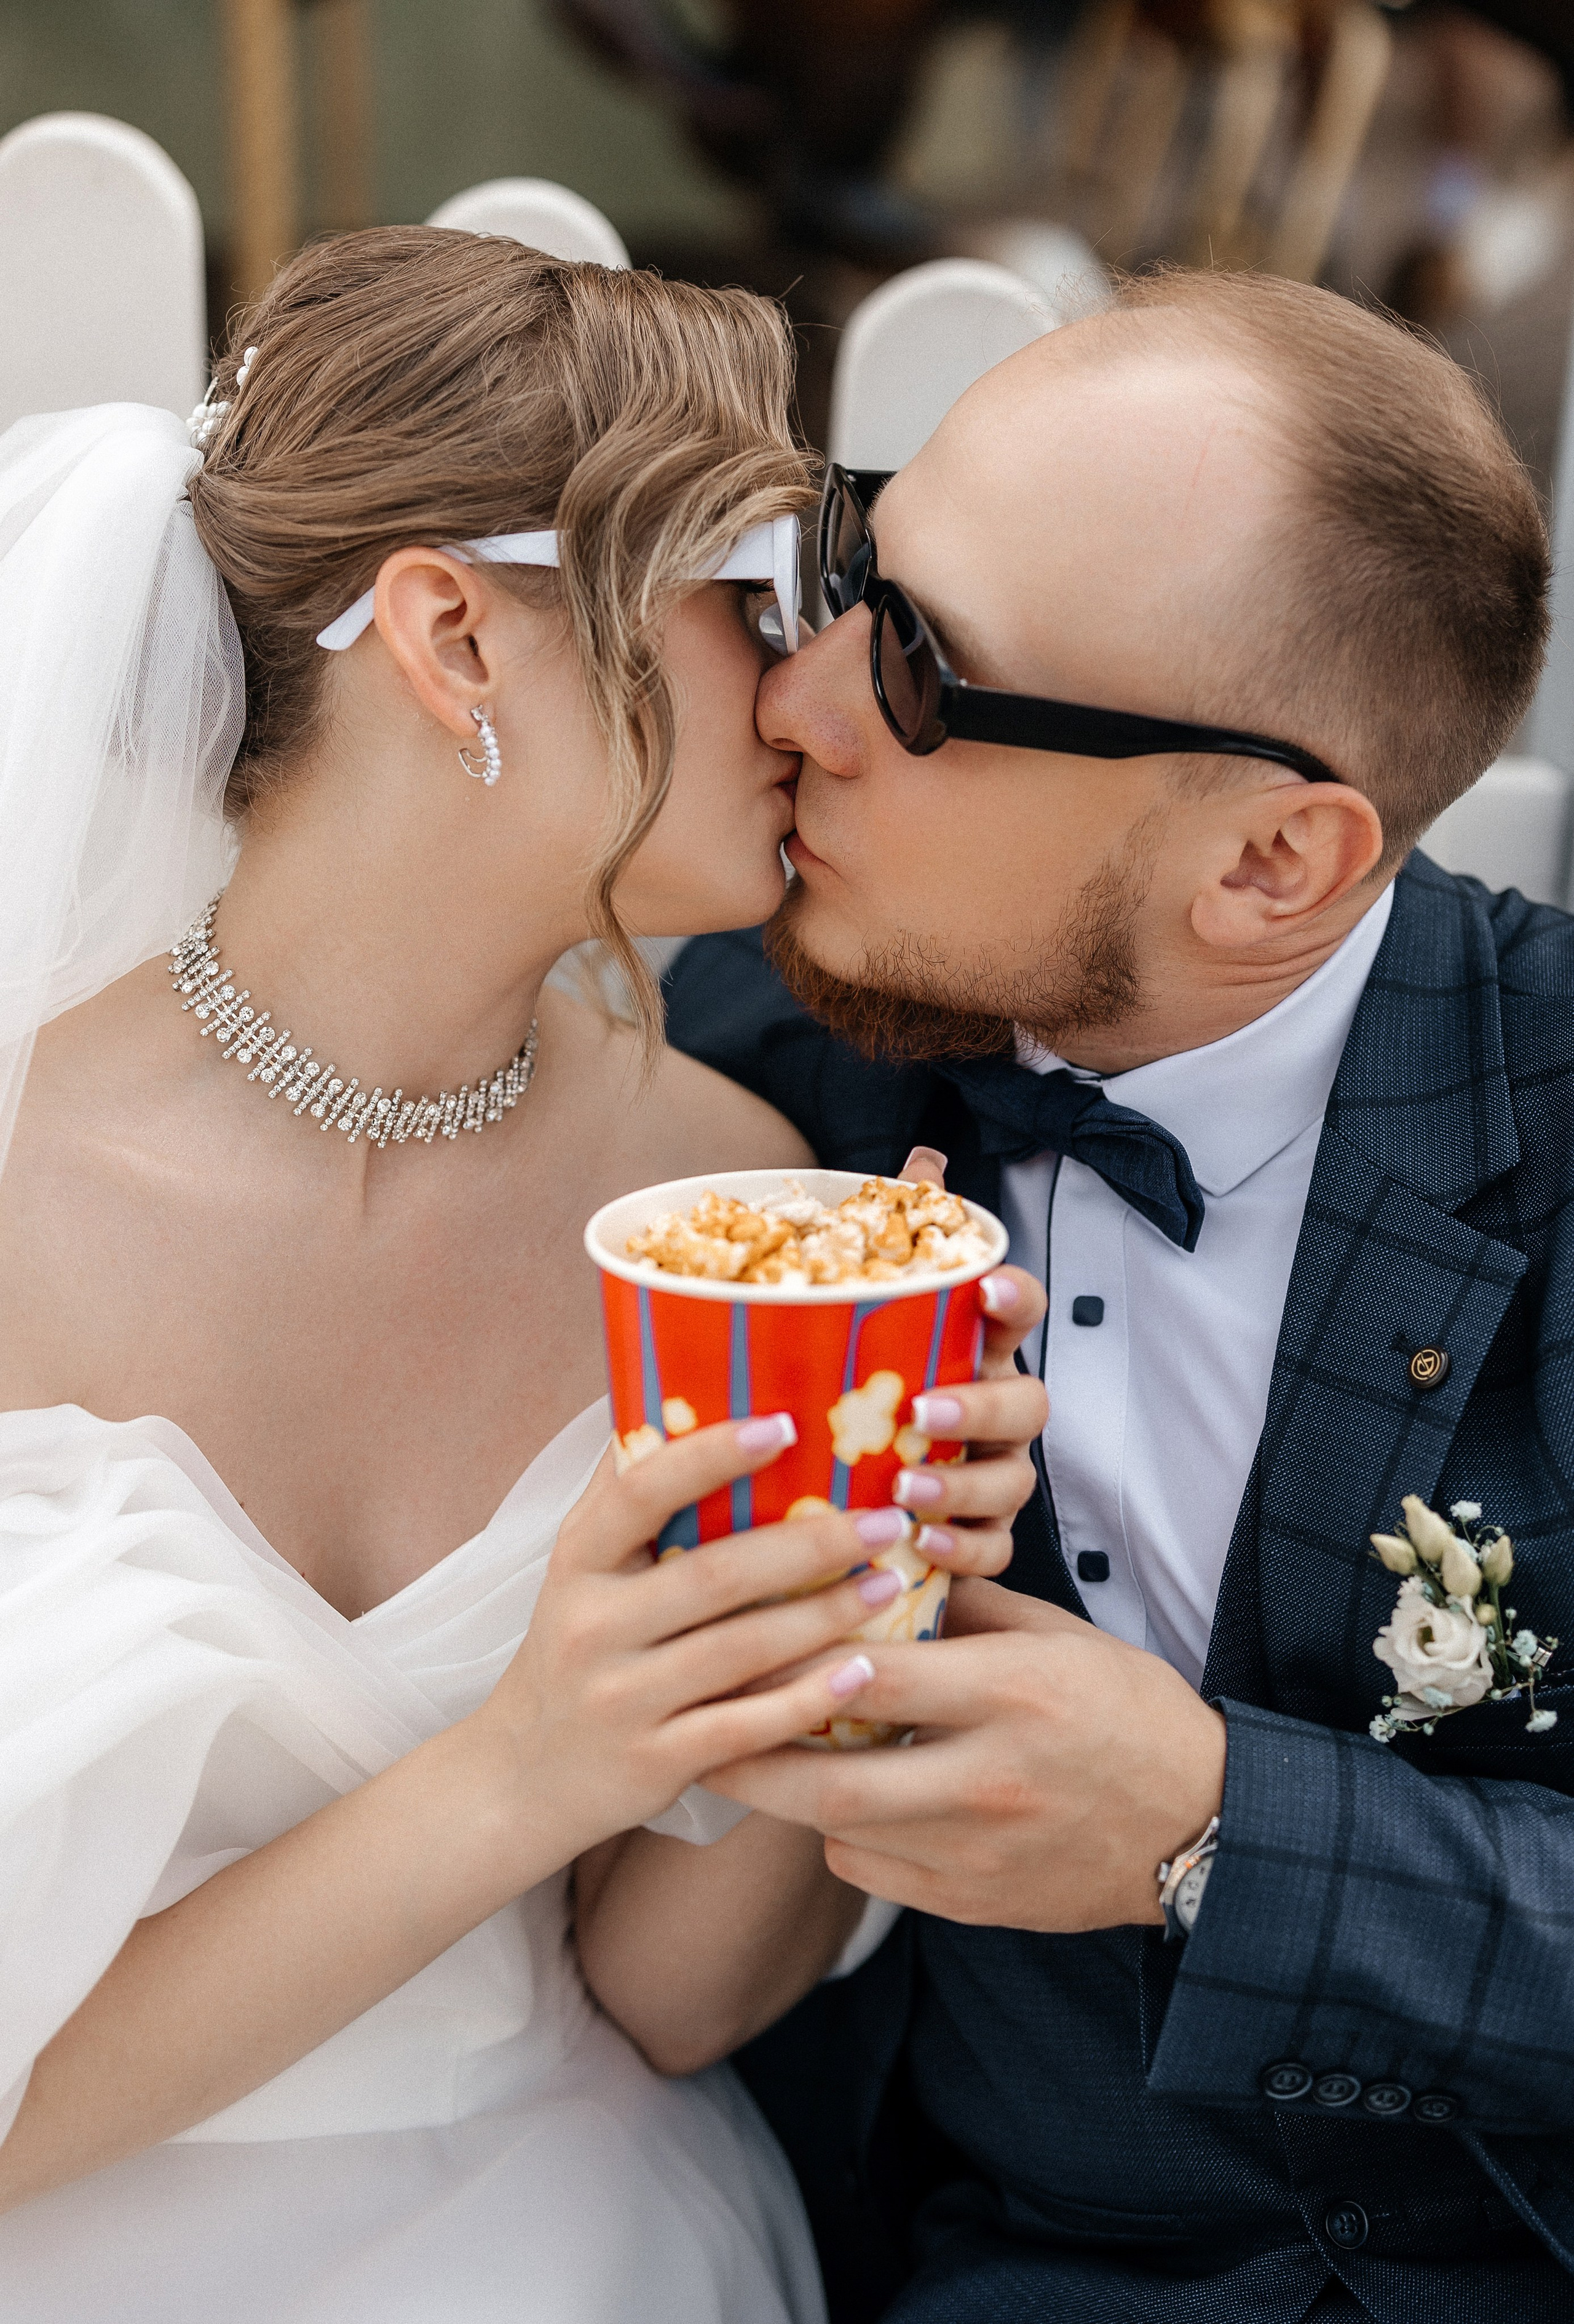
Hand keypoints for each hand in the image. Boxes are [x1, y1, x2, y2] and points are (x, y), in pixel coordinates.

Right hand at [469, 1416, 954, 1870]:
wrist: (521, 1775)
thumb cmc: (574, 1648)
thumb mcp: (579, 1568)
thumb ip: (624, 1492)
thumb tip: (670, 1396)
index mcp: (578, 1561)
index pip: (641, 1493)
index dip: (711, 1455)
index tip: (783, 1424)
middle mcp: (592, 1626)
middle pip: (715, 1575)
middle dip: (811, 1544)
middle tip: (887, 1518)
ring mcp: (621, 1699)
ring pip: (740, 1650)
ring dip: (825, 1616)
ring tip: (891, 1582)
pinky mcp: (654, 1763)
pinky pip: (744, 1728)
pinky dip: (807, 1701)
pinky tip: (861, 1672)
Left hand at [706, 1577, 1226, 1931]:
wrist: (1206, 1827)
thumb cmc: (1130, 1711)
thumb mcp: (1057, 1635)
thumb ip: (963, 1609)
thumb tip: (874, 1574)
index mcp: (1009, 1694)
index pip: (869, 1676)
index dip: (791, 1656)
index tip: (734, 1633)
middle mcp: (986, 1780)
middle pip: (827, 1780)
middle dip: (744, 1753)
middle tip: (689, 1721)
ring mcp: (978, 1853)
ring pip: (839, 1833)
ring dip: (786, 1795)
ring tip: (740, 1754)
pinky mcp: (974, 1904)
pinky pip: (872, 1875)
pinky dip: (838, 1838)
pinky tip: (832, 1803)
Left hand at [889, 1144, 1046, 1564]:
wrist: (852, 1491)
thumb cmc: (871, 1392)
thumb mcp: (866, 1319)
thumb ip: (896, 1236)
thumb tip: (926, 1156)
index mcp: (974, 1352)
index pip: (1016, 1312)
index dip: (1016, 1296)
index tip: (993, 1284)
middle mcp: (993, 1413)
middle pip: (1025, 1403)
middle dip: (981, 1404)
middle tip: (924, 1408)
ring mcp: (993, 1477)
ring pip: (1010, 1481)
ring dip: (963, 1484)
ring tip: (907, 1485)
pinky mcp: (978, 1539)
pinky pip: (991, 1549)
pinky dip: (961, 1549)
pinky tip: (921, 1544)